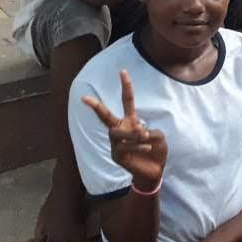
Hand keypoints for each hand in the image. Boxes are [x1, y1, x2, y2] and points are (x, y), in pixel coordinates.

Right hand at [81, 71, 166, 189]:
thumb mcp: (157, 136)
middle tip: (84, 98)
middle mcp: (120, 130)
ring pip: (118, 133)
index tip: (122, 71)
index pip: (127, 101)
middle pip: (105, 116)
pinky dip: (138, 145)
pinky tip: (147, 147)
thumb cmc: (156, 150)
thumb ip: (148, 131)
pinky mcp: (117, 155)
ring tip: (144, 136)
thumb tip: (138, 133)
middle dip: (95, 107)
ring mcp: (116, 143)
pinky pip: (125, 146)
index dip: (126, 86)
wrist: (154, 170)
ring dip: (133, 134)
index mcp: (131, 121)